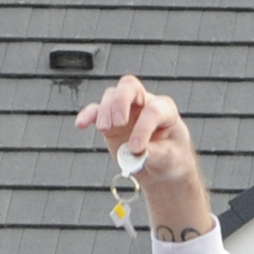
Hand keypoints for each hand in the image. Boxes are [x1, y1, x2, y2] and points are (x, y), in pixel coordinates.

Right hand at [71, 76, 211, 236]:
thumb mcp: (170, 159)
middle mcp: (145, 104)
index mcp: (166, 109)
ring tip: (103, 129)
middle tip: (118, 123)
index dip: (143, 128)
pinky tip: (81, 124)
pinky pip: (96, 111)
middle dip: (121, 101)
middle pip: (130, 86)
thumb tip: (136, 153)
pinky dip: (87, 115)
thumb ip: (155, 154)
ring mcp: (126, 110)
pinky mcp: (111, 121)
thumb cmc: (171, 158)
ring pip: (111, 96)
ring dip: (104, 111)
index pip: (153, 110)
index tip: (136, 149)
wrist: (162, 167)